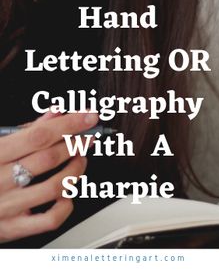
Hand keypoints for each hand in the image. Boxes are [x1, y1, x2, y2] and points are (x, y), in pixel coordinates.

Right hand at [0, 111, 97, 242]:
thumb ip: (27, 129)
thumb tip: (56, 114)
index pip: (40, 135)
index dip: (69, 124)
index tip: (88, 116)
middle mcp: (0, 179)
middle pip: (49, 158)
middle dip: (75, 144)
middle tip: (86, 137)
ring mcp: (7, 205)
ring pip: (54, 187)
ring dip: (75, 170)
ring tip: (79, 160)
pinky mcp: (12, 226)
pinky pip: (48, 220)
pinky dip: (65, 206)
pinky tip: (65, 194)